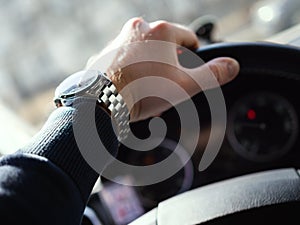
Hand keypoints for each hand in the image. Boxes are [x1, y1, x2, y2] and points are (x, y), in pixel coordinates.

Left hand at [86, 18, 239, 121]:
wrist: (101, 101)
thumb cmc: (143, 91)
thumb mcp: (186, 85)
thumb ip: (213, 74)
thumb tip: (231, 65)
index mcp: (161, 31)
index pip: (189, 38)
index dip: (195, 55)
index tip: (192, 69)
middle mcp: (138, 28)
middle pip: (166, 45)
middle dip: (171, 63)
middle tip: (169, 83)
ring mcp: (119, 39)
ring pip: (145, 51)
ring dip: (151, 65)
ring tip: (149, 87)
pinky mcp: (105, 52)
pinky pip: (126, 58)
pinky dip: (132, 68)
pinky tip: (132, 85)